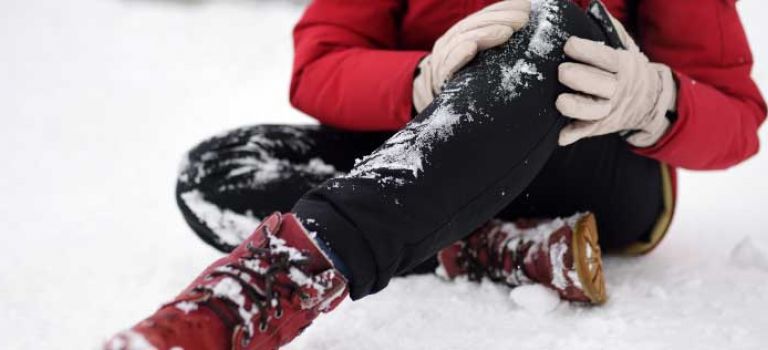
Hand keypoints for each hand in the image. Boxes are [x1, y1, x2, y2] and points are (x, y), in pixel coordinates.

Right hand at [413, 0, 530, 112]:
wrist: (438, 106)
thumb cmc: (468, 83)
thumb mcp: (483, 61)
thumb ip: (496, 46)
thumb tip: (524, 33)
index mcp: (463, 34)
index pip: (484, 16)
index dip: (503, 9)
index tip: (525, 6)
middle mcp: (451, 42)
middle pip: (475, 24)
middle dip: (500, 18)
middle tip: (522, 19)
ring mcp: (443, 58)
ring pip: (462, 39)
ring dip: (485, 33)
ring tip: (507, 32)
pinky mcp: (440, 77)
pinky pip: (448, 64)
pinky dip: (459, 54)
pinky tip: (471, 48)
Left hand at [556, 14, 676, 146]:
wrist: (648, 102)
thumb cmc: (626, 69)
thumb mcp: (626, 47)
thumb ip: (610, 30)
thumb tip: (595, 7)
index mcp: (624, 66)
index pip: (607, 58)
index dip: (588, 52)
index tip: (569, 44)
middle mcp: (618, 89)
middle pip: (603, 86)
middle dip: (582, 78)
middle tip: (562, 72)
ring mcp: (609, 110)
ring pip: (595, 112)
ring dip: (577, 108)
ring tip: (560, 102)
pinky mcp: (600, 126)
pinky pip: (588, 131)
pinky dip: (574, 134)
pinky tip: (561, 136)